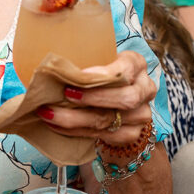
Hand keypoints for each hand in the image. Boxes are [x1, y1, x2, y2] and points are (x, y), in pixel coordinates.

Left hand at [37, 50, 156, 146]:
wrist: (112, 96)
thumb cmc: (98, 71)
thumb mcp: (95, 58)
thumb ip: (81, 58)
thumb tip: (50, 62)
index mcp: (136, 64)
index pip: (125, 70)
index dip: (102, 75)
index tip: (78, 75)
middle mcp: (144, 89)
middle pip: (125, 98)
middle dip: (91, 98)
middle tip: (64, 95)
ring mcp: (141, 114)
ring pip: (110, 120)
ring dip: (76, 118)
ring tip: (49, 113)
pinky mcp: (131, 134)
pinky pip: (103, 136)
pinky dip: (76, 131)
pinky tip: (56, 125)